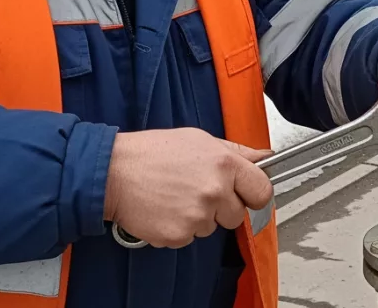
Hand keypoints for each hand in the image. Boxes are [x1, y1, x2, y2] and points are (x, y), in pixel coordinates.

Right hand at [103, 128, 272, 248]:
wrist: (113, 172)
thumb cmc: (152, 152)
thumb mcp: (199, 139)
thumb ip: (235, 151)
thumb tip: (264, 156)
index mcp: (224, 164)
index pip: (262, 191)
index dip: (254, 195)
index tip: (246, 196)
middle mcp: (215, 191)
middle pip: (237, 215)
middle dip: (222, 208)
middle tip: (196, 191)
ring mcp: (197, 216)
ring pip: (211, 227)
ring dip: (198, 217)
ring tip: (175, 196)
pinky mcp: (179, 235)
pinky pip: (189, 237)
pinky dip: (179, 228)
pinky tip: (164, 209)